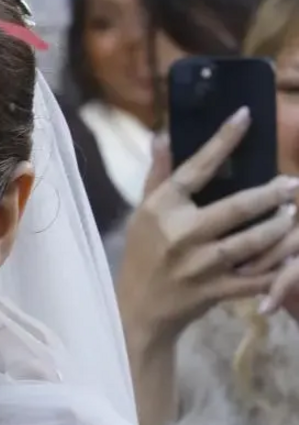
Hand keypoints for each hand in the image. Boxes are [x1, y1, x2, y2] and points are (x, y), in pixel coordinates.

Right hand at [118, 107, 298, 344]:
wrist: (140, 307)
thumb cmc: (142, 252)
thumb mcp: (143, 210)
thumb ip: (158, 173)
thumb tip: (164, 134)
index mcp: (162, 206)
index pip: (196, 167)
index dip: (222, 140)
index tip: (244, 117)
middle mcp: (182, 232)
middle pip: (236, 208)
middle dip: (270, 194)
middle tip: (292, 183)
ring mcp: (201, 264)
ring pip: (253, 242)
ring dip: (280, 227)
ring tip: (295, 213)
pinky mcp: (217, 290)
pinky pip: (258, 276)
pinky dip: (280, 266)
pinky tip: (293, 252)